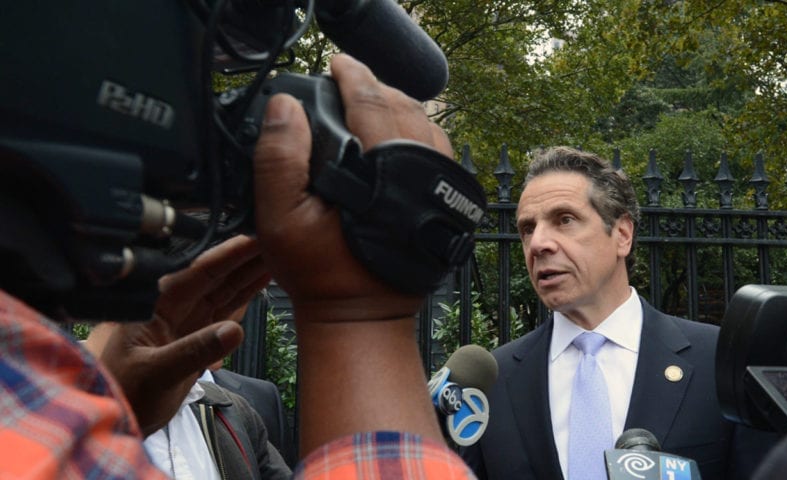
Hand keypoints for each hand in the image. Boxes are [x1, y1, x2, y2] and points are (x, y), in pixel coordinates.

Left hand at [85, 235, 270, 434]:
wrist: (115, 417)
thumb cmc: (123, 393)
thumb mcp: (155, 373)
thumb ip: (194, 351)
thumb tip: (235, 331)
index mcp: (157, 304)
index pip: (198, 273)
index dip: (228, 255)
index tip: (255, 239)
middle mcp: (173, 307)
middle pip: (216, 277)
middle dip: (245, 259)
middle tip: (277, 239)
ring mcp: (187, 321)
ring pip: (224, 291)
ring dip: (249, 274)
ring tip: (278, 255)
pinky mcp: (197, 337)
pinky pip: (226, 311)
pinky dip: (245, 297)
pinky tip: (262, 282)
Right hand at [252, 53, 451, 320]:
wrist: (363, 315)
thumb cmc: (322, 273)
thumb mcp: (281, 219)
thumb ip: (279, 160)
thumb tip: (285, 107)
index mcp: (382, 171)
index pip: (370, 103)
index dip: (352, 75)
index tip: (337, 62)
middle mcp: (420, 173)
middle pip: (403, 107)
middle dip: (376, 86)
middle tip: (350, 78)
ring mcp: (438, 187)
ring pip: (427, 126)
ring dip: (400, 106)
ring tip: (372, 98)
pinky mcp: (445, 202)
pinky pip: (439, 150)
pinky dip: (420, 131)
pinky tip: (399, 133)